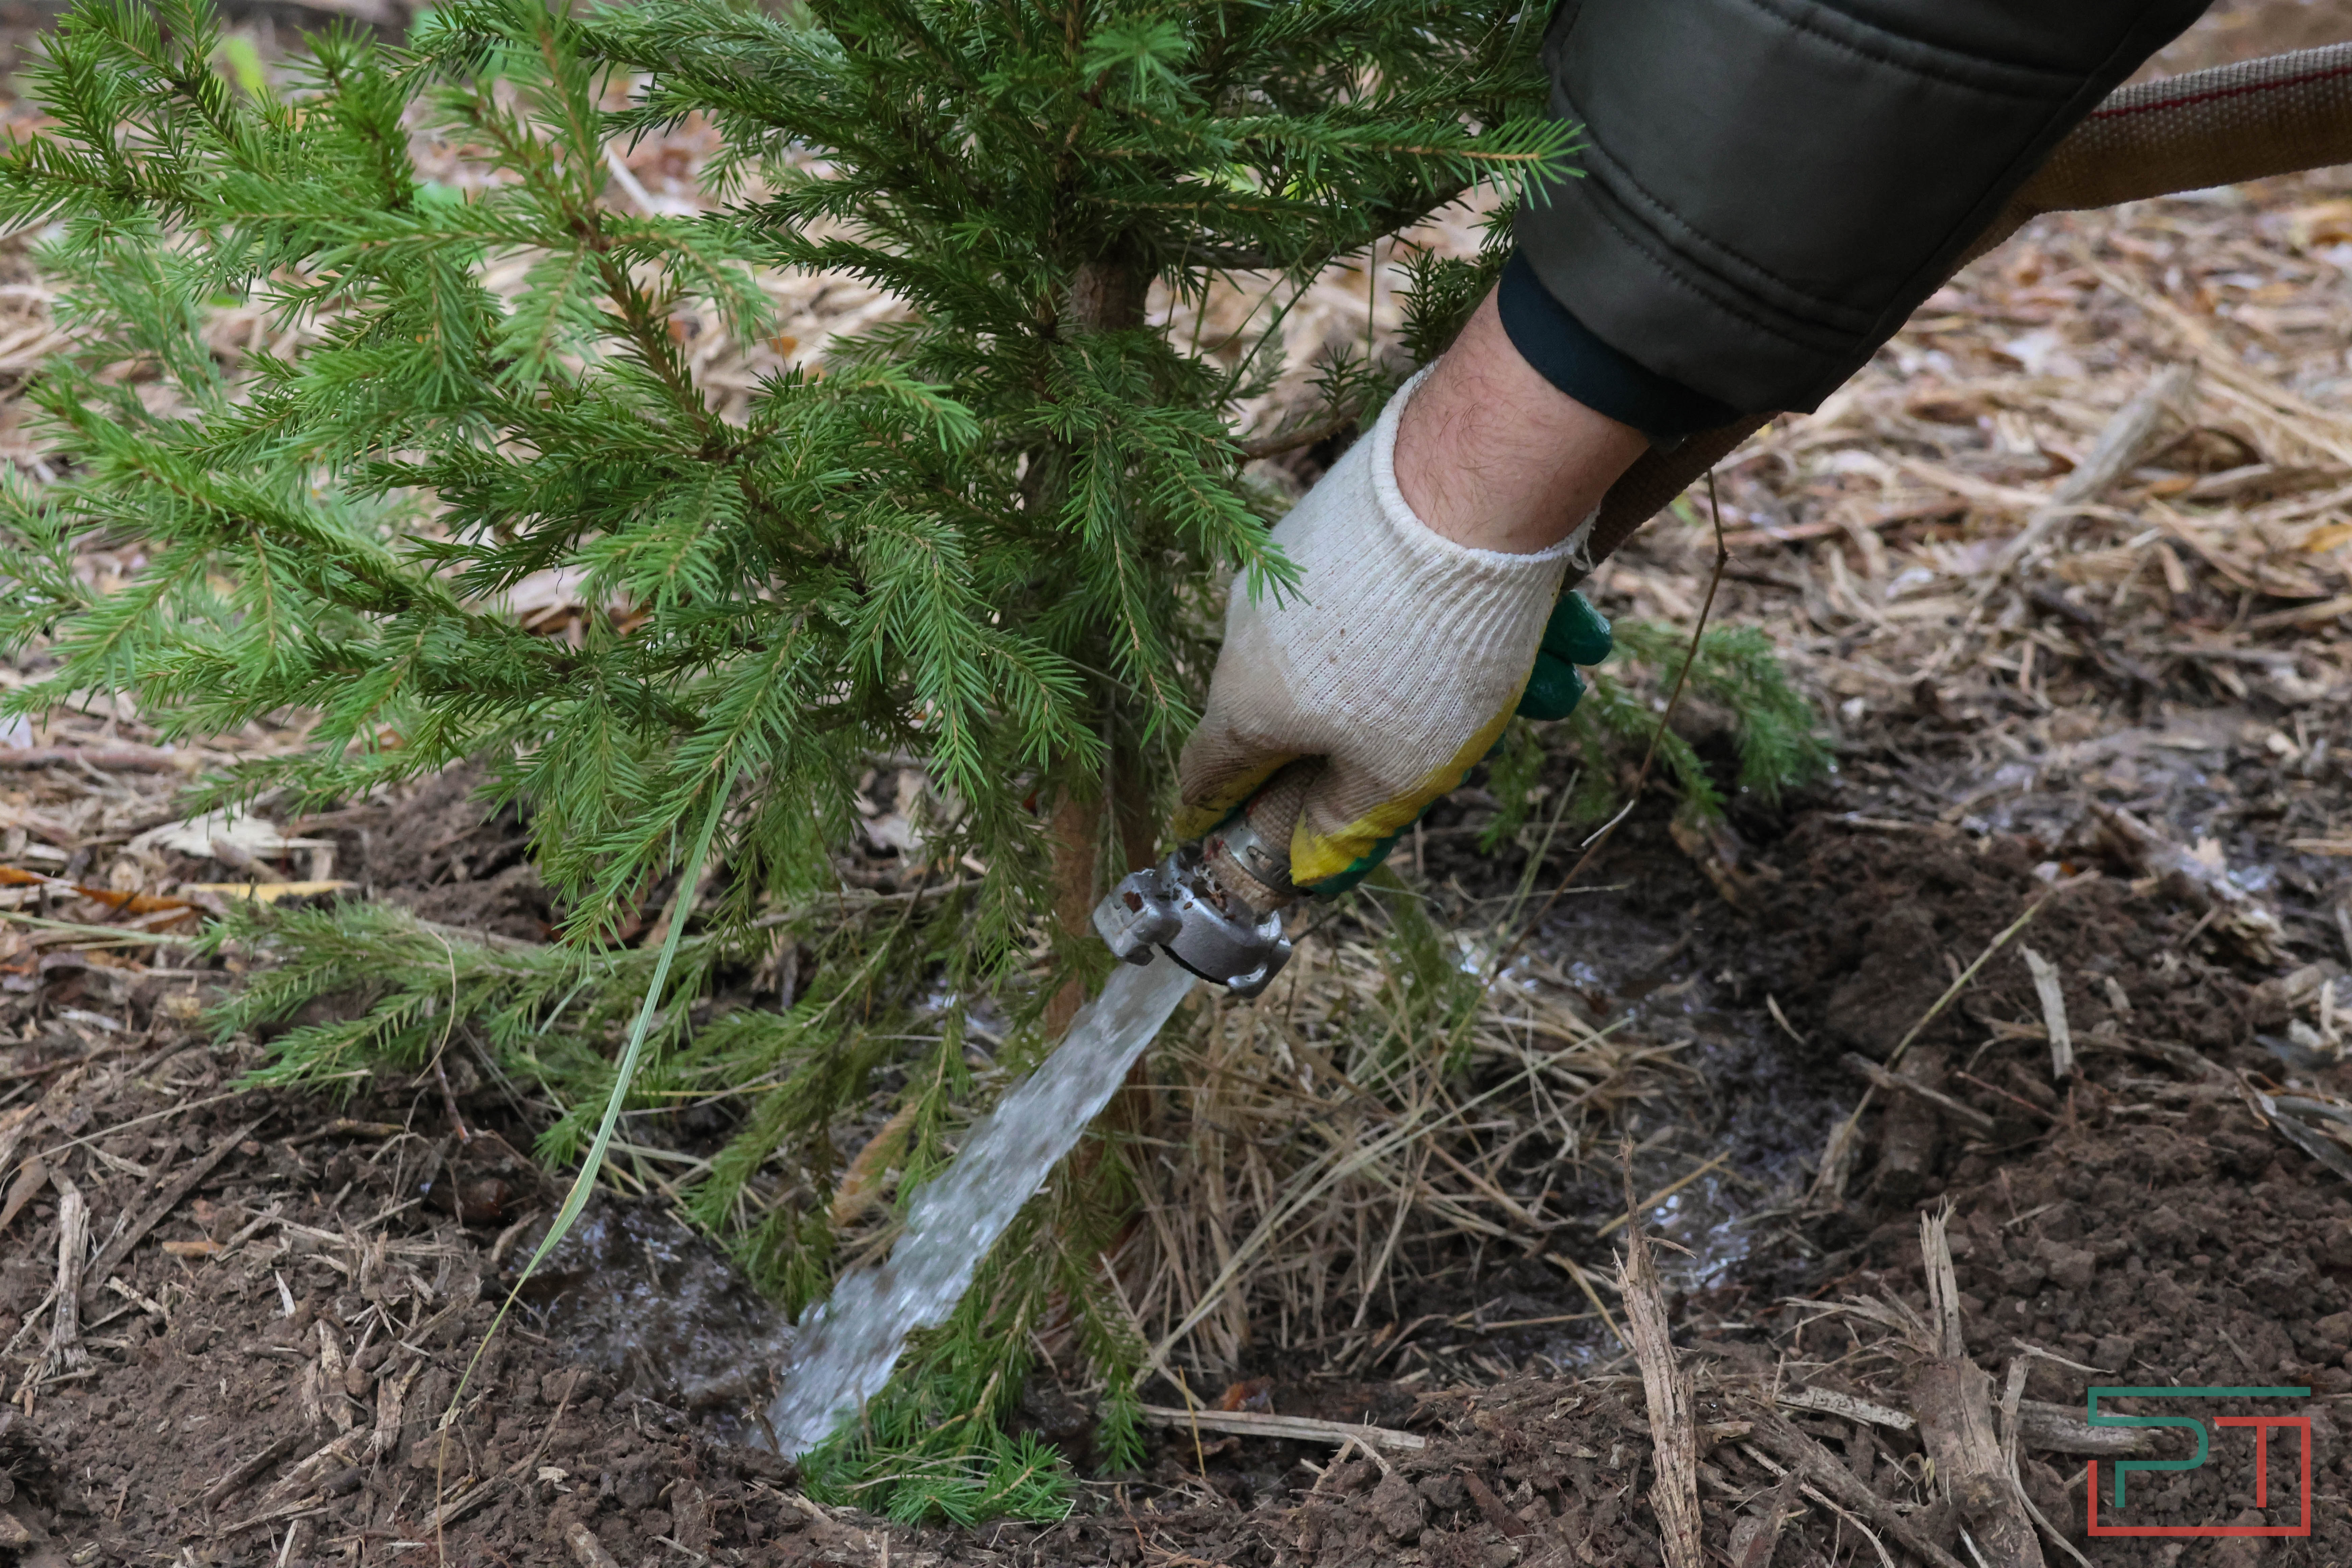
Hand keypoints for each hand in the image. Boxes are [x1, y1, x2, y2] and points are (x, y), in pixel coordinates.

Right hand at [1176, 363, 1619, 893]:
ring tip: (1566, 668)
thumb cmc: (1424, 650)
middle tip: (1488, 736)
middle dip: (1413, 734)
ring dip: (1481, 672)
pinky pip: (1412, 591)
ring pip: (1392, 648)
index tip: (1208, 832)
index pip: (1209, 772)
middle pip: (1320, 712)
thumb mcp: (1397, 769)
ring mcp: (1301, 565)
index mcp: (1247, 702)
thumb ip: (1346, 823)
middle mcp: (1256, 630)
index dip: (1213, 812)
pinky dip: (1479, 616)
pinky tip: (1561, 619)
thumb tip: (1309, 866)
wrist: (1469, 482)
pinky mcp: (1348, 516)